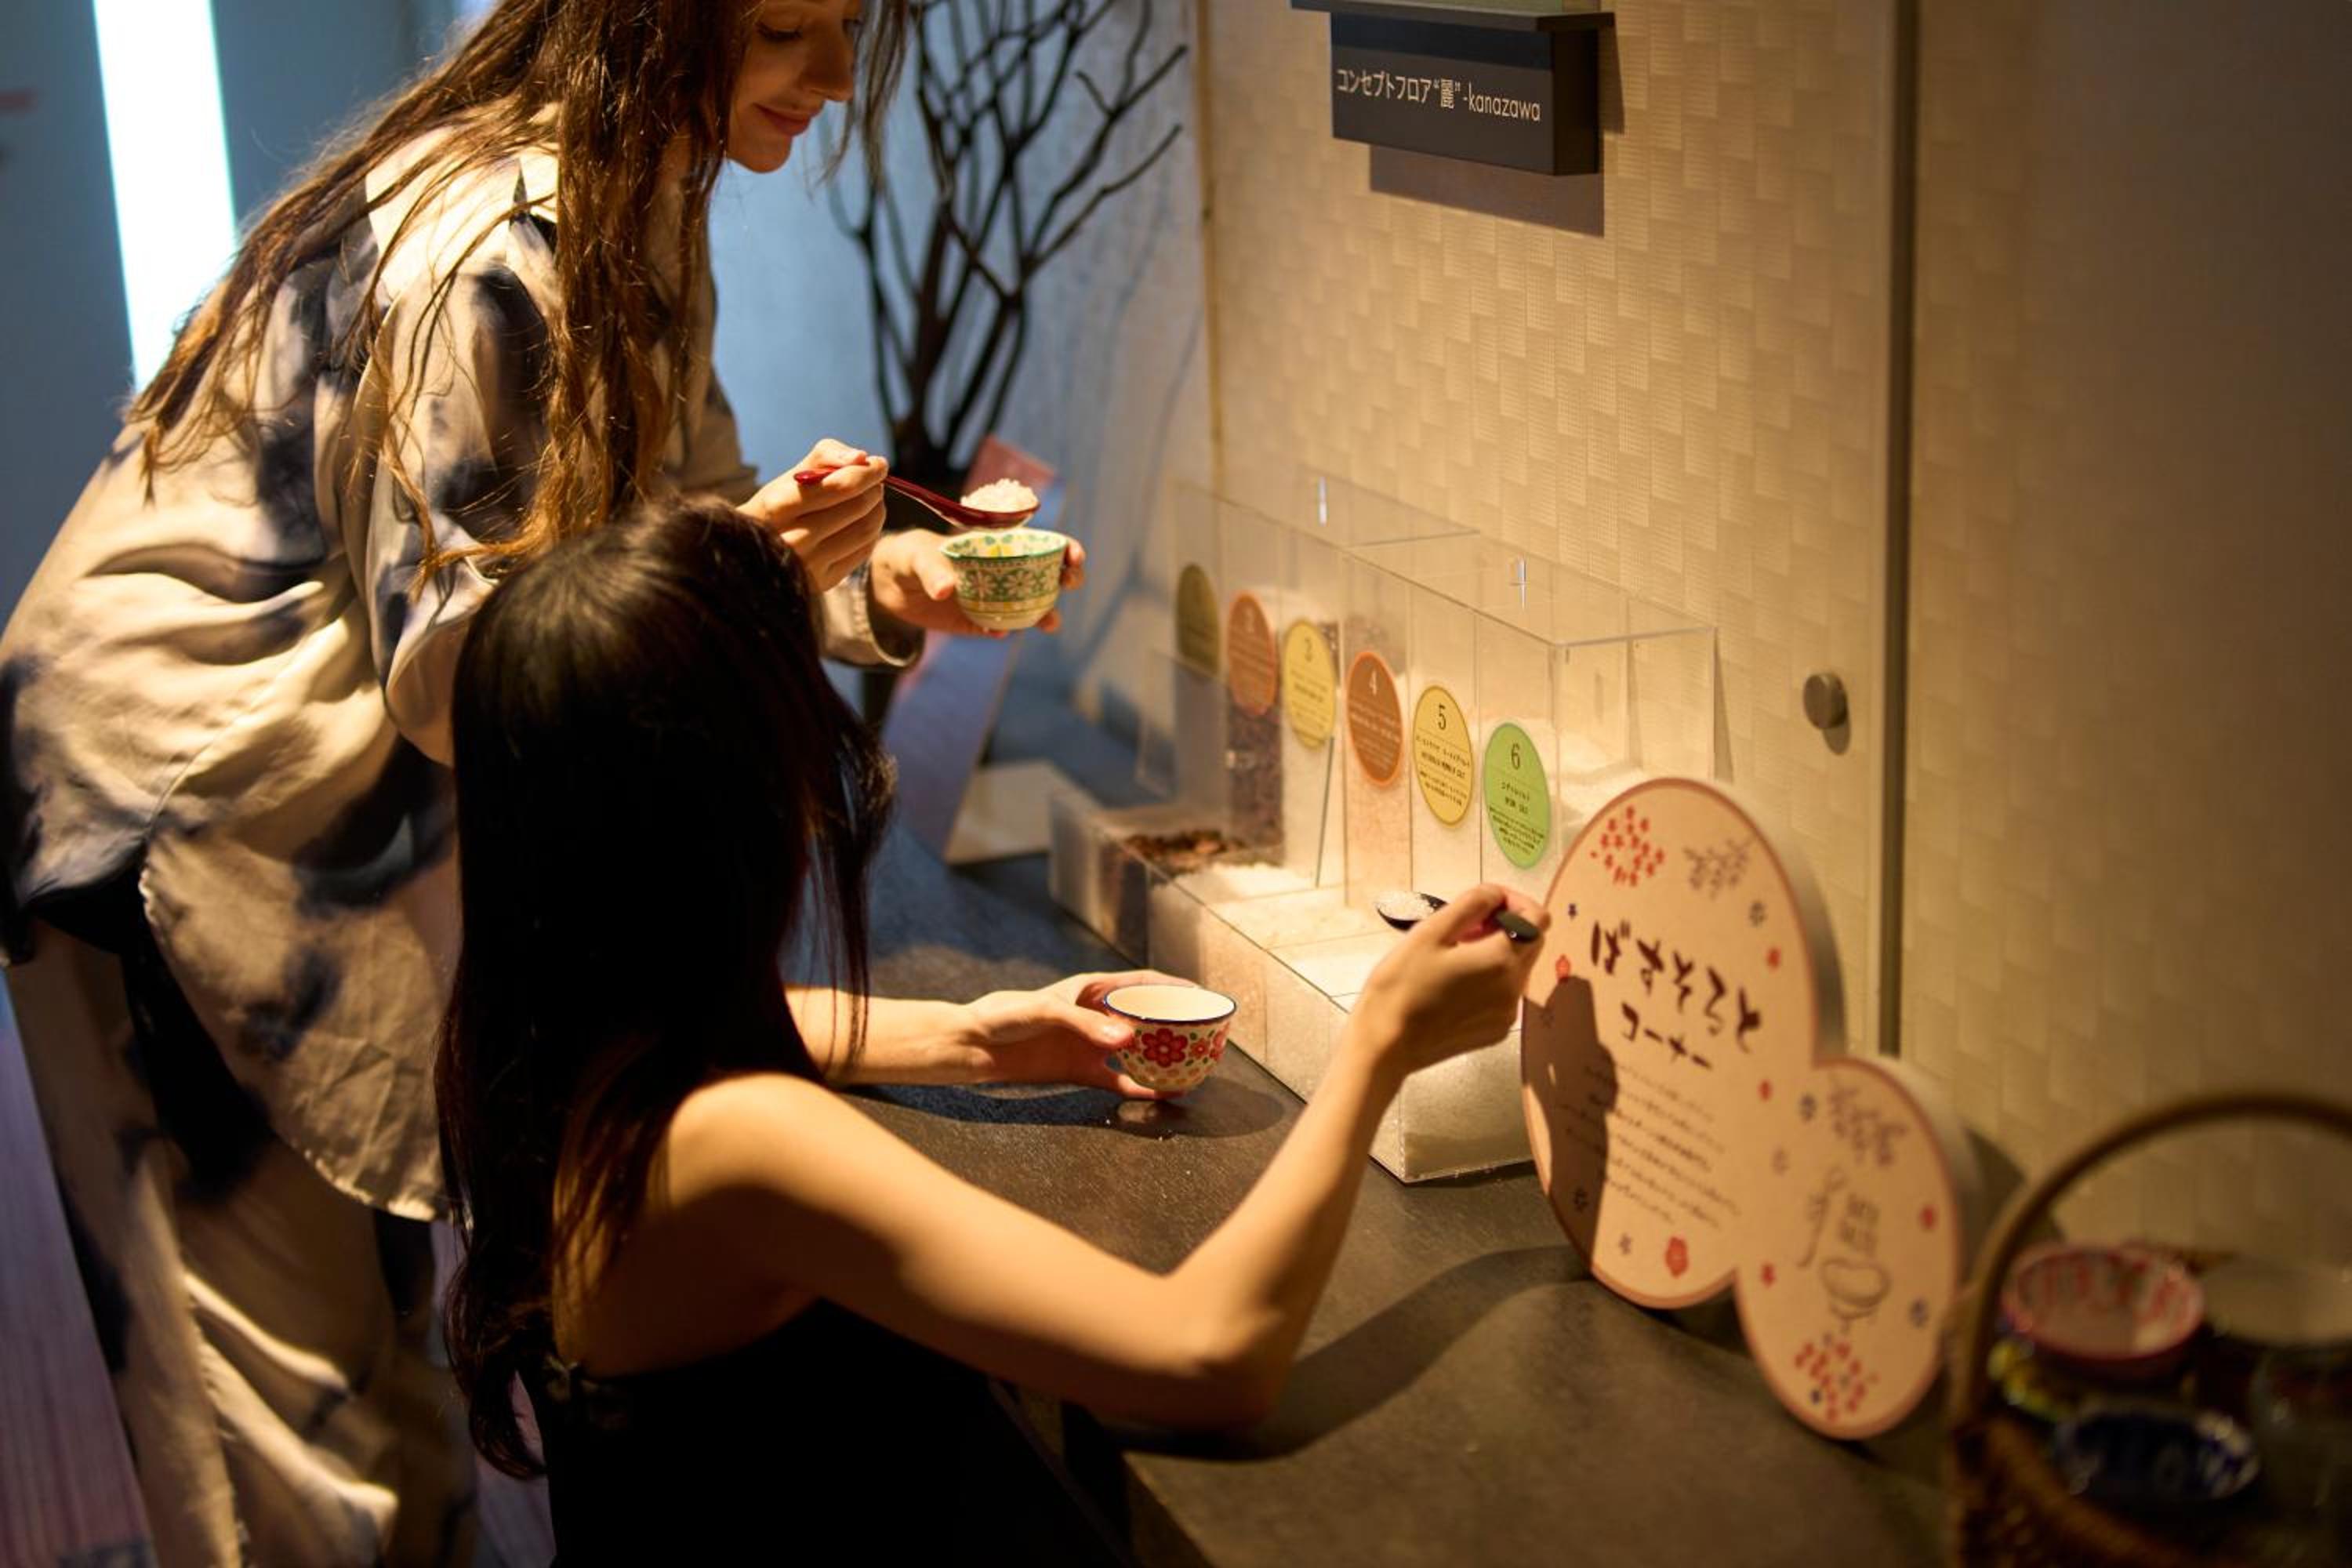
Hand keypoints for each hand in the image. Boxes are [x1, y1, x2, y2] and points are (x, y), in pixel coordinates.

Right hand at [741, 439, 888, 592]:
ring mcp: (808, 565)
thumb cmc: (777, 506)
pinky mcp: (822, 582)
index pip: (840, 486)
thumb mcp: (790, 476)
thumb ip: (825, 456)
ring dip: (877, 509)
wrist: (753, 552)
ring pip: (865, 530)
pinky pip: (864, 551)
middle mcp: (792, 539)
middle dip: (873, 489)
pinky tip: (863, 522)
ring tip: (871, 499)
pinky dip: (872, 531)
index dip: (867, 472)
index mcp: (779, 506)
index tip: (879, 464)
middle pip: (857, 507)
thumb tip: (861, 457)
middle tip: (874, 482)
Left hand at [869, 529, 1089, 638]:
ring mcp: (994, 599)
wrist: (888, 585)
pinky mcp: (978, 622)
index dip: (1065, 548)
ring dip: (1046, 614)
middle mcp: (1003, 572)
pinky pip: (1000, 628)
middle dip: (1067, 579)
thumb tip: (947, 591)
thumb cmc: (908, 555)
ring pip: (1032, 607)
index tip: (1073, 556)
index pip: (1041, 544)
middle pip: (1048, 576)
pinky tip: (997, 630)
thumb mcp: (917, 555)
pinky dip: (1003, 630)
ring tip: (1048, 622)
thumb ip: (932, 569)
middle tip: (1067, 584)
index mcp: (998, 546)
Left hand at [954, 969, 1184, 1097]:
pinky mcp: (1082, 1071)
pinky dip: (1141, 1087)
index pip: (1141, 983)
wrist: (973, 1046)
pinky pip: (1120, 1081)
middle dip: (1174, 1024)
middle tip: (1205, 1034)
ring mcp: (1091, 1045)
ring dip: (1162, 1058)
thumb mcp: (1046, 1012)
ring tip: (1192, 1066)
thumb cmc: (1005, 1014)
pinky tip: (1162, 1094)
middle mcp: (1097, 1016)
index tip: (1201, 994)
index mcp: (1092, 989)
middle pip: (1146, 1018)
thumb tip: (1126, 1041)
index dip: (1172, 987)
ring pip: (1138, 1051)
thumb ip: (1085, 1026)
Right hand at [1345, 885, 1549, 1083]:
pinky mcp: (1496, 1030)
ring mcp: (1507, 1013)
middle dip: (1506, 924)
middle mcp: (1514, 988)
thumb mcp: (1429, 932)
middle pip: (1531, 942)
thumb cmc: (1401, 986)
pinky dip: (1491, 978)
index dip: (1515, 900)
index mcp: (1501, 960)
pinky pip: (1505, 993)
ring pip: (1518, 968)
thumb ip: (1470, 904)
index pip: (1537, 918)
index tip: (1486, 901)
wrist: (1386, 1045)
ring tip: (1455, 953)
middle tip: (1465, 926)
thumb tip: (1495, 893)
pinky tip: (1456, 981)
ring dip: (1497, 951)